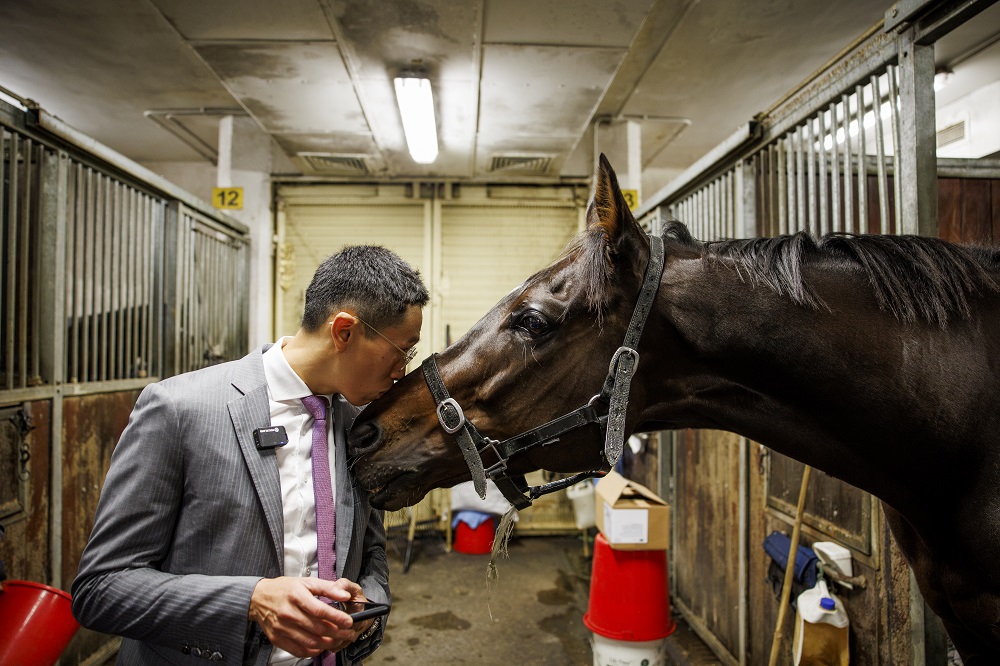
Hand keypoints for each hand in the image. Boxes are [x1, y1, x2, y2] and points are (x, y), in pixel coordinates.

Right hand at [249, 577, 364, 656]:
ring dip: (328, 644)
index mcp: (296, 596)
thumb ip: (327, 588)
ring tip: (338, 641)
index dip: (337, 617)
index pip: (320, 610)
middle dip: (337, 633)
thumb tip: (345, 595)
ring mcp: (282, 628)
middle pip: (317, 628)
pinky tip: (321, 646)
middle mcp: (288, 613)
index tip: (349, 622)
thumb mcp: (306, 582)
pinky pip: (298, 650)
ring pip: (310, 641)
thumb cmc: (283, 589)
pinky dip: (313, 651)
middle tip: (348, 634)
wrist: (258, 597)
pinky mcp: (277, 639)